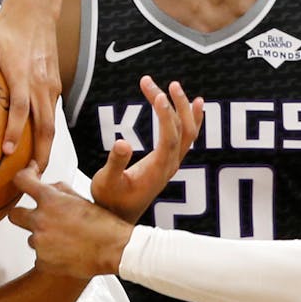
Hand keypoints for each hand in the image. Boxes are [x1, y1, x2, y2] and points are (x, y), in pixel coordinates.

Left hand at [0, 1, 58, 171]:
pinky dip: (45, 135)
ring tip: (34, 173)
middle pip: (46, 127)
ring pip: (52, 125)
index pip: (22, 107)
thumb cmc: (5, 27)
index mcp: (22, 74)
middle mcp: (41, 84)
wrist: (37, 13)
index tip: (8, 152)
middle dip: (40, 155)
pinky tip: (35, 149)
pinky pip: (52, 116)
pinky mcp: (56, 88)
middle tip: (30, 179)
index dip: (16, 130)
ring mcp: (51, 87)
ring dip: (45, 150)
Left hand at [10, 167, 132, 278]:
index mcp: (50, 200)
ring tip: (65, 241)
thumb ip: (59, 191)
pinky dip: (50, 256)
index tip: (25, 180)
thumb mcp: (81, 199)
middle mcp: (41, 220)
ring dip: (43, 238)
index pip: (22, 181)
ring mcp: (40, 242)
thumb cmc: (103, 224)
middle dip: (21, 215)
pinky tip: (67, 253)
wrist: (115, 249)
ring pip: (31, 238)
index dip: (22, 179)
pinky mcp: (43, 261)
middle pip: (14, 214)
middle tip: (36, 218)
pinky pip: (39, 257)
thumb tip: (46, 188)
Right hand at [91, 77, 202, 222]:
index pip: (169, 138)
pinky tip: (195, 104)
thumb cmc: (110, 200)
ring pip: (188, 133)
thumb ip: (114, 163)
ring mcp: (172, 164)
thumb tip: (122, 141)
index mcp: (156, 170)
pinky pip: (187, 138)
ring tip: (175, 86)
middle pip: (181, 130)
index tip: (157, 95)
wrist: (118, 218)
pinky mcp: (169, 162)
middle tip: (155, 83)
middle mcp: (169, 166)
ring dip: (183, 109)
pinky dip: (193, 119)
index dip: (166, 116)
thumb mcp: (105, 182)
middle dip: (172, 104)